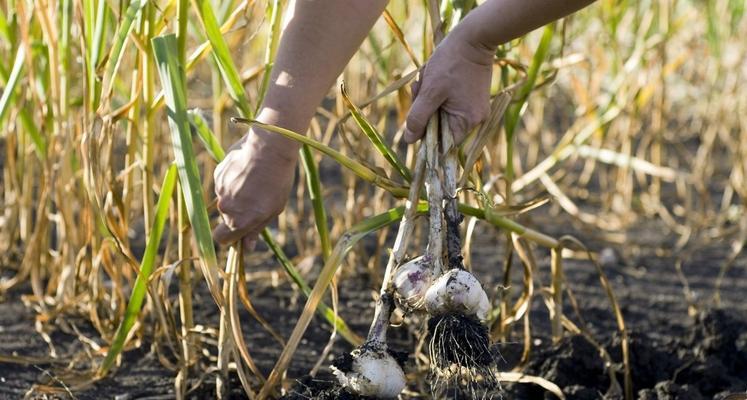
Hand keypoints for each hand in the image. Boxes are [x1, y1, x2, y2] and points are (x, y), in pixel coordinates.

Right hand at [213, 129, 297, 246]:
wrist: (270, 148)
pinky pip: (224, 183)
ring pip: (226, 198)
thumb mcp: (274, 209)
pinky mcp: (218, 174)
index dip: (229, 237)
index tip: (238, 232)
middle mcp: (226, 208)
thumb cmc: (278, 181)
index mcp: (240, 221)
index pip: (222, 238)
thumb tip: (247, 246)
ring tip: (255, 180)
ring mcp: (220, 190)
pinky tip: (248, 169)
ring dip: (237, 194)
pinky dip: (233, 179)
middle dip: (237, 212)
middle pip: (226, 217)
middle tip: (256, 199)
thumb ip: (256, 229)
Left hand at [404, 29, 493, 144]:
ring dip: (428, 99)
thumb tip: (409, 140)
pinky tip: (433, 77)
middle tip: (419, 89)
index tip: (416, 116)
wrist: (474, 37)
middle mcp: (474, 120)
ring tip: (427, 79)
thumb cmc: (451, 62)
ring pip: (441, 113)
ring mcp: (473, 108)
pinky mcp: (471, 97)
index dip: (425, 133)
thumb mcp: (430, 91)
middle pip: (440, 127)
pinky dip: (436, 93)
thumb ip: (419, 118)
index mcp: (467, 122)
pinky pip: (447, 103)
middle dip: (424, 109)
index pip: (441, 143)